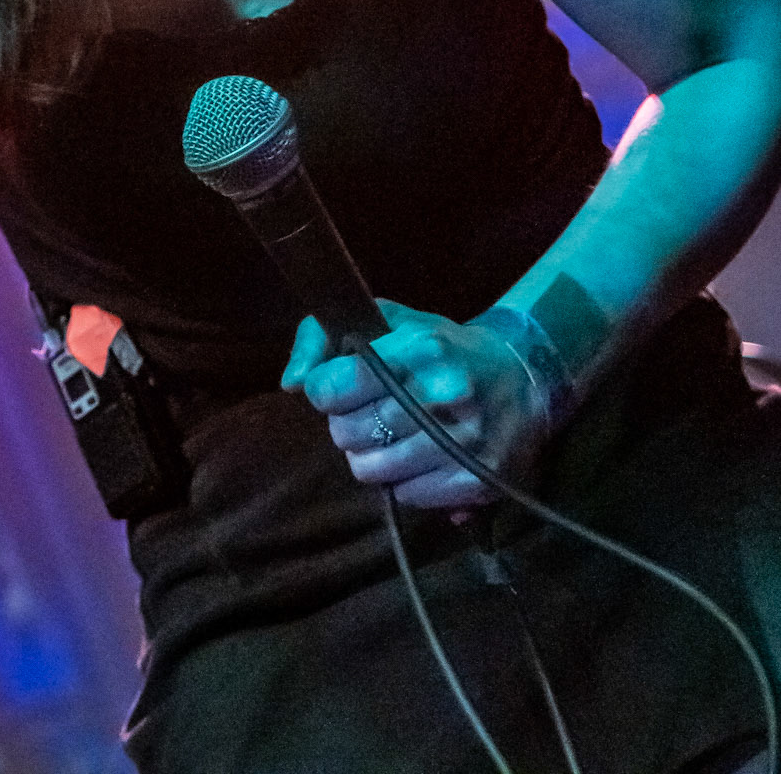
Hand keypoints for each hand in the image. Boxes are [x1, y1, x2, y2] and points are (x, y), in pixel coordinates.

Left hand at [280, 298, 549, 509]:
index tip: (334, 385)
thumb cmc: (441, 345)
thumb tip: (291, 383)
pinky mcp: (476, 483)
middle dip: (347, 422)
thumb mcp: (387, 320)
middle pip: (347, 433)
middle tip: (370, 410)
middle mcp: (444, 396)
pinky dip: (404, 478)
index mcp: (421, 348)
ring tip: (391, 433)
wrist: (525, 376)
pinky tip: (421, 454)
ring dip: (371, 454)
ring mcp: (463, 444)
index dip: (325, 388)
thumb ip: (323, 337)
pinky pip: (404, 496)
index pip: (336, 385)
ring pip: (370, 470)